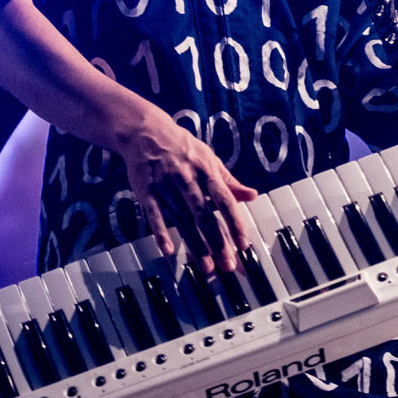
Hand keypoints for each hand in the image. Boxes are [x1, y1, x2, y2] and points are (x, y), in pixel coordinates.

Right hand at [110, 98, 257, 274]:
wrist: (145, 131)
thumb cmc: (182, 147)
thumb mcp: (209, 158)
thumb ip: (229, 181)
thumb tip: (252, 195)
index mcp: (206, 170)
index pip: (225, 200)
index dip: (235, 223)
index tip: (244, 244)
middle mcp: (187, 178)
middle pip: (204, 215)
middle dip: (218, 242)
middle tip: (228, 265)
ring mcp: (165, 185)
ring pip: (182, 219)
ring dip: (194, 244)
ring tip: (207, 267)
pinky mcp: (146, 191)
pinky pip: (153, 214)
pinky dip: (160, 231)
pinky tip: (167, 249)